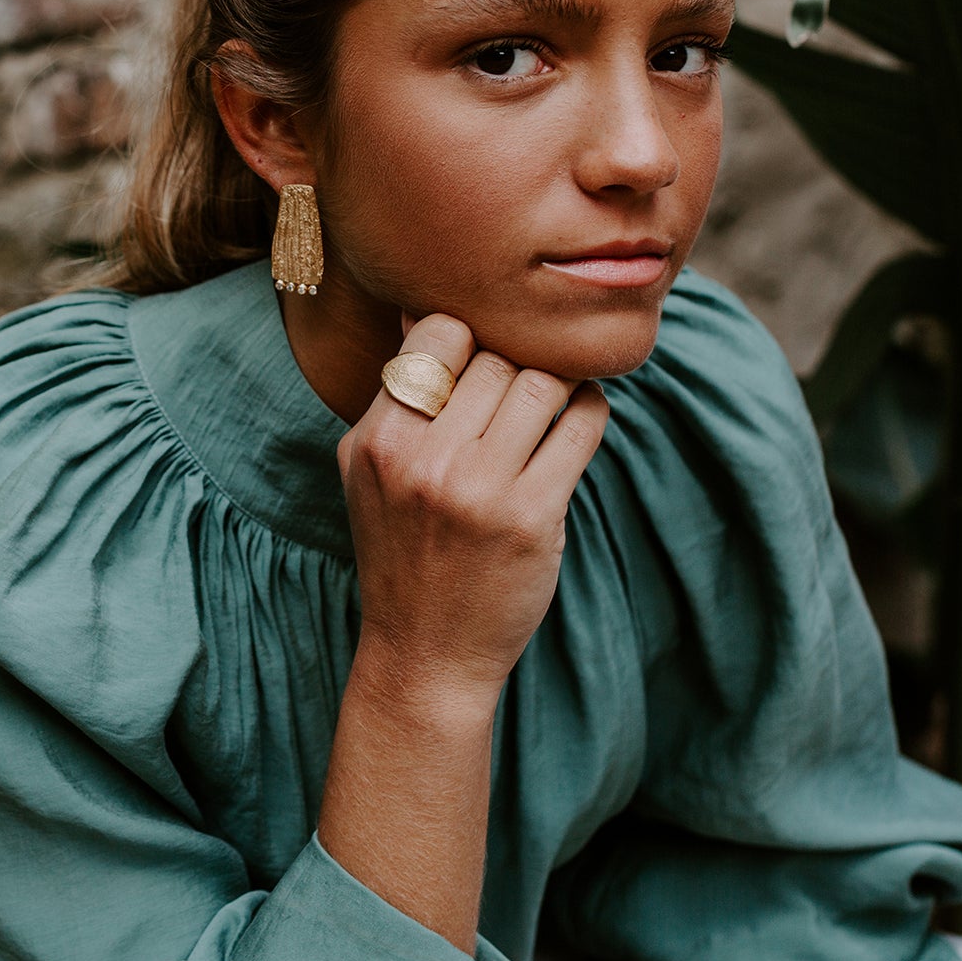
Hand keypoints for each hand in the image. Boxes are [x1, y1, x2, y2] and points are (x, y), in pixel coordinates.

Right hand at [336, 312, 609, 706]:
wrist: (424, 653)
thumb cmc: (404, 548)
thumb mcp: (371, 470)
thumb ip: (397, 395)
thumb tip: (426, 307)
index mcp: (377, 440)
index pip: (440, 332)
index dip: (470, 335)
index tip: (483, 359)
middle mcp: (422, 460)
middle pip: (496, 355)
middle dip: (517, 363)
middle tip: (524, 383)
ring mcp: (478, 490)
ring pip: (542, 382)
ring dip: (559, 381)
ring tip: (557, 394)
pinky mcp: (531, 518)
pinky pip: (580, 426)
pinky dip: (589, 409)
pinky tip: (579, 416)